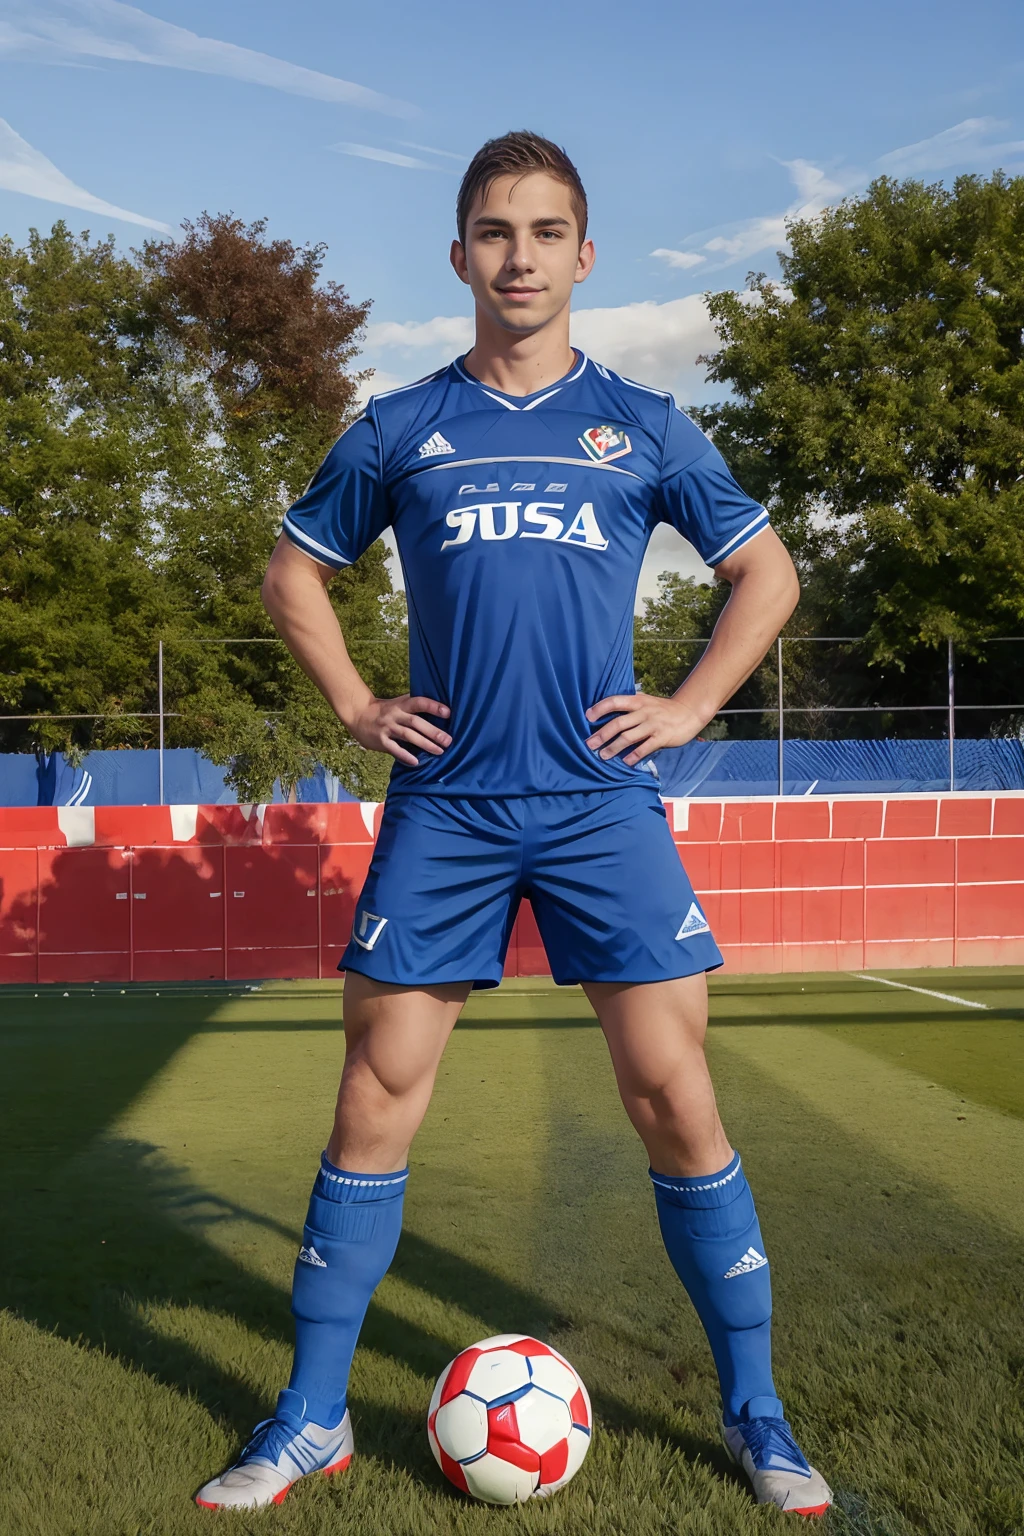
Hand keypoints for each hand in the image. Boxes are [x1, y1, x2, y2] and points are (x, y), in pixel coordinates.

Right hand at [350, 695, 450, 766]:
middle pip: (416, 722)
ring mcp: (387, 728)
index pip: (419, 702)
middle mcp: (395, 715)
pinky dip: (405, 755)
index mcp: (401, 705)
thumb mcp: (398, 703)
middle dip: (433, 731)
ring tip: (439, 751)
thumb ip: (413, 706)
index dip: (433, 707)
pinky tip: (416, 762)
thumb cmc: (384, 711)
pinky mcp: (381, 740)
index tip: (448, 713)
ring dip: (424, 744)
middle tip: (448, 740)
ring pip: (408, 735)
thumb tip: (438, 710)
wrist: (358, 715)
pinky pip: (394, 748)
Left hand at [585, 693, 703, 765]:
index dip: (600, 708)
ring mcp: (653, 724)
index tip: (587, 717)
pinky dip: (634, 756)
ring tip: (603, 756)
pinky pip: (645, 748)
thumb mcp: (647, 701)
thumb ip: (630, 706)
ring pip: (628, 737)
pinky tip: (626, 763)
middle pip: (618, 723)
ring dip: (614, 748)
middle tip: (590, 745)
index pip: (615, 701)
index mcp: (638, 701)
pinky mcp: (662, 737)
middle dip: (602, 735)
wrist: (689, 712)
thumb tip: (607, 714)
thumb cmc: (663, 709)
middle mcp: (644, 711)